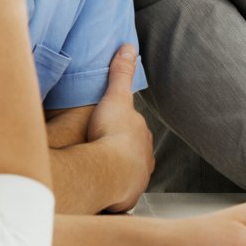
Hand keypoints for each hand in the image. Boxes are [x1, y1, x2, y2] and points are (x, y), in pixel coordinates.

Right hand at [86, 44, 153, 211]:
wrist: (110, 169)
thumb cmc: (111, 133)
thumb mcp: (115, 97)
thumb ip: (121, 73)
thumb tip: (128, 47)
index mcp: (142, 136)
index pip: (135, 132)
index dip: (123, 130)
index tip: (110, 131)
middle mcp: (145, 159)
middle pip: (133, 155)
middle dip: (121, 155)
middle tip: (102, 155)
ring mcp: (137, 180)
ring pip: (127, 177)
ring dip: (116, 176)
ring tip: (100, 176)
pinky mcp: (125, 198)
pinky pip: (118, 197)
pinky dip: (111, 196)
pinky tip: (100, 196)